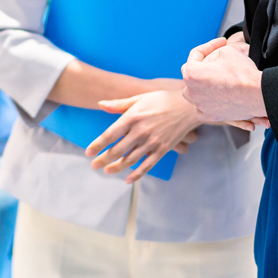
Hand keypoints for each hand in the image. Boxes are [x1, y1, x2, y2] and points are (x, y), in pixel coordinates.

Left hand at [85, 89, 200, 183]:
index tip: (88, 152)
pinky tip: (128, 179)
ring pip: (130, 160)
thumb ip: (119, 104)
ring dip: (116, 167)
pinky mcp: (163, 150)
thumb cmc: (162, 99)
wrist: (188, 105)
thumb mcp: (139, 98)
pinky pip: (147, 165)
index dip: (98, 145)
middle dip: (103, 160)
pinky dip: (137, 174)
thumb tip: (100, 104)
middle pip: (117, 150)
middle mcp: (141, 131)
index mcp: (133, 117)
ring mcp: (152, 142)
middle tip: (93, 165)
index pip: (110, 134)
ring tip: (106, 171)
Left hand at [181, 40, 266, 124]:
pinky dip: (206, 102)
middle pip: (190, 74)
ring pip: (193, 93)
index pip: (196, 54)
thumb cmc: (243, 73)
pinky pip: (202, 109)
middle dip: (202, 64)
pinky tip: (213, 96)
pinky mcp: (212, 116)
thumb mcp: (227, 50)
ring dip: (199, 84)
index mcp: (192, 75)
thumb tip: (216, 53)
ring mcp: (201, 106)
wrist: (258, 95)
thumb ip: (216, 50)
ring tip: (211, 77)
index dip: (210, 44)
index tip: (223, 41)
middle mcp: (192, 92)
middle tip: (215, 56)